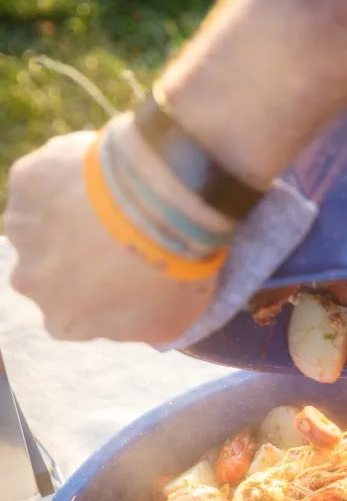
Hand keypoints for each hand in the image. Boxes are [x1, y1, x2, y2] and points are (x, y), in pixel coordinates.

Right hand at [3, 124, 226, 345]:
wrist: (159, 210)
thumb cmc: (169, 275)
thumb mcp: (166, 322)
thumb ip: (136, 324)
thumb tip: (132, 313)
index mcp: (63, 322)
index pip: (74, 313)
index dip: (100, 291)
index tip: (125, 272)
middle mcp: (30, 282)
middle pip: (50, 270)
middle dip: (78, 254)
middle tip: (121, 236)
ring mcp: (24, 230)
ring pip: (43, 224)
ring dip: (70, 216)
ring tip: (115, 205)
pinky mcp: (26, 181)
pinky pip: (47, 179)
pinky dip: (69, 176)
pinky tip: (104, 176)